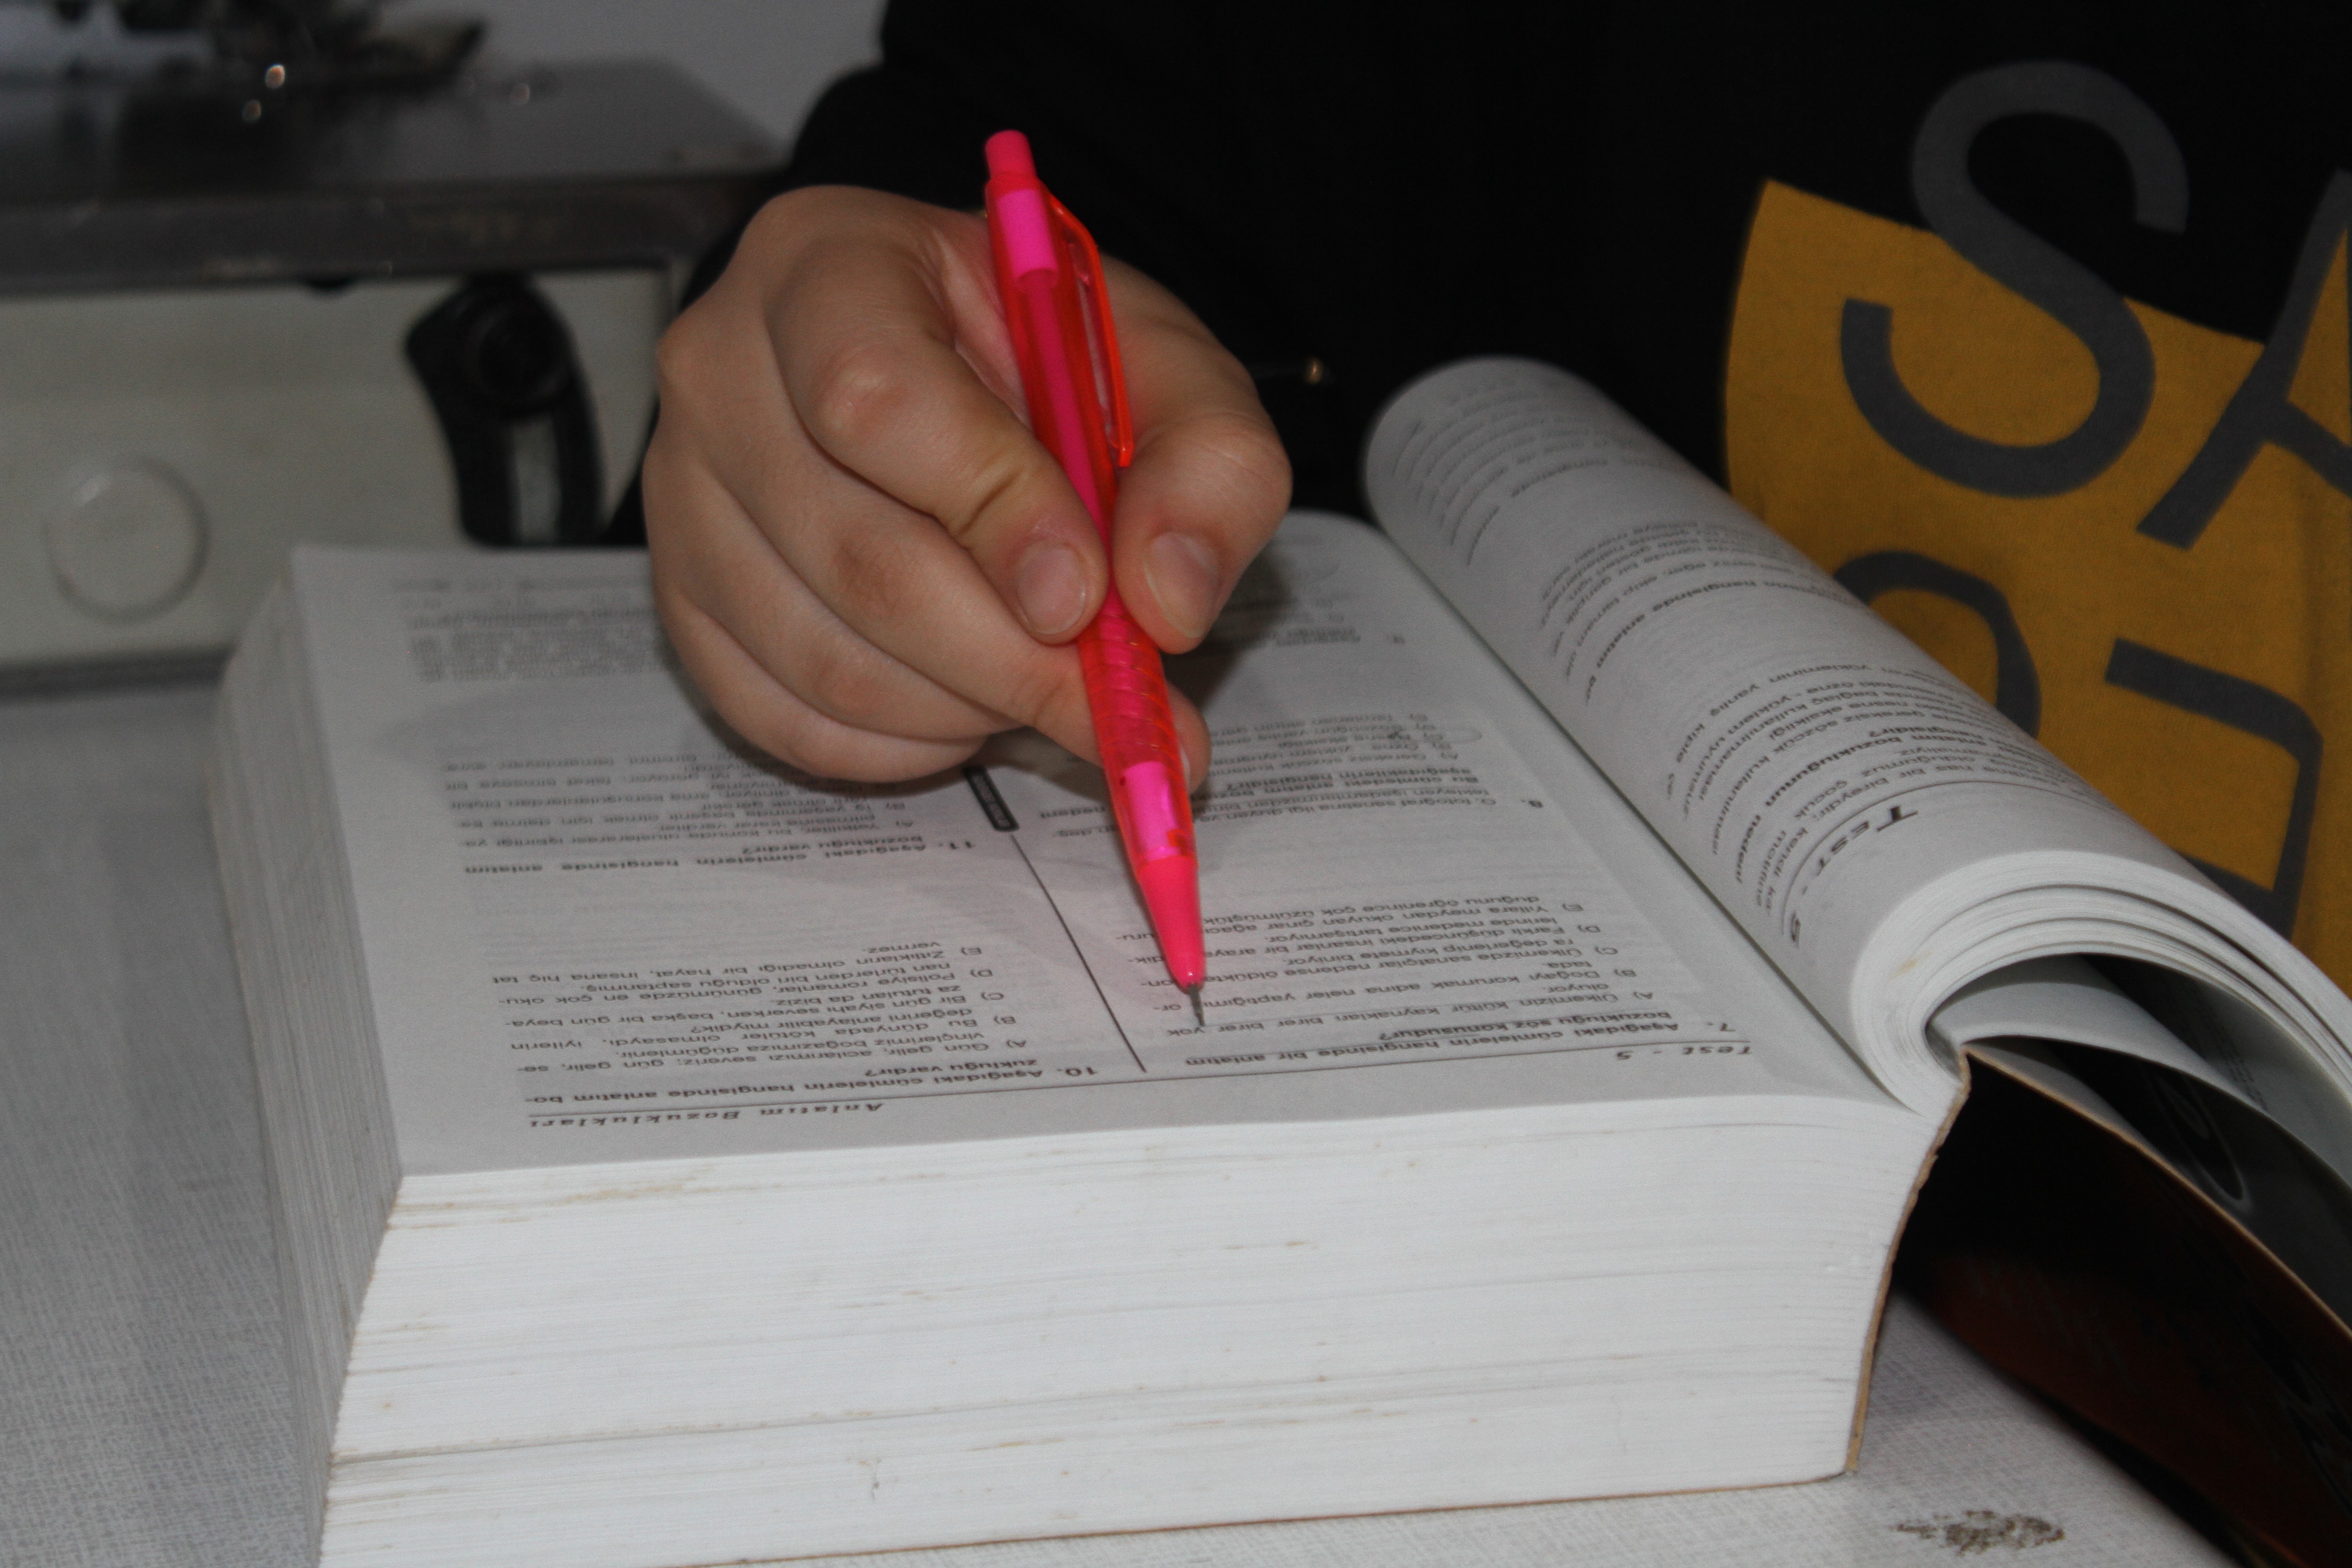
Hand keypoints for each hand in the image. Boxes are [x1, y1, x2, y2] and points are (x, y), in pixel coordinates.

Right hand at [643, 185, 1290, 782]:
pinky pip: (787, 721)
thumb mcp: (1171, 374)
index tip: (1089, 596)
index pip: (876, 399)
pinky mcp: (682, 604)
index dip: (993, 514)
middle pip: (856, 555)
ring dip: (967, 708)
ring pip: (825, 659)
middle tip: (1113, 701)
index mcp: (826, 264)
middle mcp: (719, 372)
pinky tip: (970, 704)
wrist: (964, 384)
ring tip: (1048, 683)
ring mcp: (682, 497)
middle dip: (1009, 657)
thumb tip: (1166, 602)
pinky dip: (904, 746)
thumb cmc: (1051, 366)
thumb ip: (1209, 468)